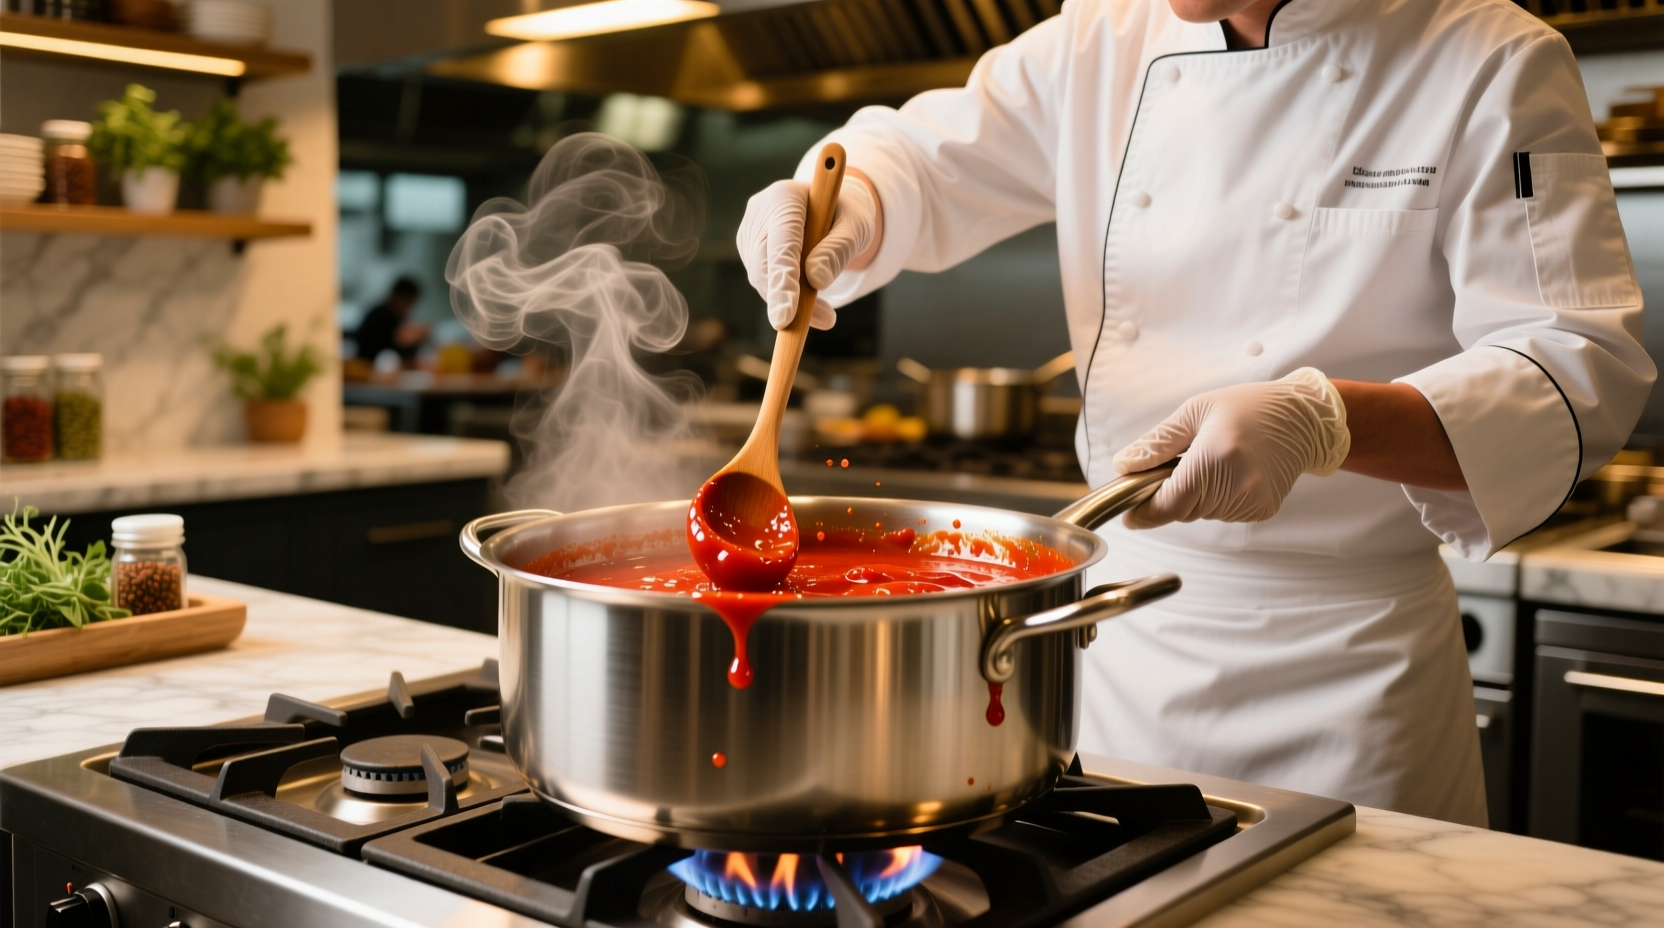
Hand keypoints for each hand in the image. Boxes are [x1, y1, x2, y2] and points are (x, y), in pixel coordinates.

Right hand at [737, 175, 878, 330]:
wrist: (831, 208)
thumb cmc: (846, 215)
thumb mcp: (856, 227)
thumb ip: (838, 250)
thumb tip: (817, 281)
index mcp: (785, 196)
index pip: (781, 244)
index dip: (783, 282)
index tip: (785, 318)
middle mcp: (760, 211)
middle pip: (764, 265)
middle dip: (785, 300)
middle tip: (815, 325)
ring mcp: (750, 231)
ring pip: (762, 278)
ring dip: (789, 303)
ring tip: (824, 315)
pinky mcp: (749, 250)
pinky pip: (764, 282)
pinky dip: (785, 299)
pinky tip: (808, 303)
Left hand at [1112, 368, 1350, 528]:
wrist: (1302, 418)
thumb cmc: (1248, 407)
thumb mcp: (1194, 412)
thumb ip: (1157, 443)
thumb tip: (1124, 466)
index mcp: (1216, 456)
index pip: (1169, 503)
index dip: (1144, 512)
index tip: (1129, 514)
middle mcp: (1237, 484)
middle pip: (1182, 510)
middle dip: (1171, 494)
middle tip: (1178, 464)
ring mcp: (1253, 501)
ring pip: (1201, 513)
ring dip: (1195, 495)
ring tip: (1213, 460)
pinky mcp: (1262, 510)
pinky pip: (1223, 513)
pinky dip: (1217, 498)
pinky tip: (1230, 472)